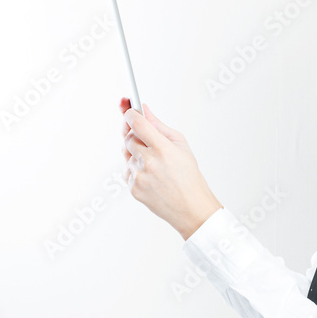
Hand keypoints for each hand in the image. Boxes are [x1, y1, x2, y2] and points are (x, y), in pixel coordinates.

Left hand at [120, 98, 222, 239]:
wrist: (190, 207)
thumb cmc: (189, 176)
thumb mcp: (181, 145)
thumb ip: (160, 126)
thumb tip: (145, 110)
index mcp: (163, 149)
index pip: (137, 123)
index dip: (130, 113)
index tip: (129, 109)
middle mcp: (148, 162)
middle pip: (128, 137)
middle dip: (134, 134)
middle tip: (143, 134)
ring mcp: (139, 177)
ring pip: (126, 154)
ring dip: (135, 152)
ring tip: (153, 159)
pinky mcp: (133, 188)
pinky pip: (126, 170)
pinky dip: (134, 168)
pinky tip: (150, 172)